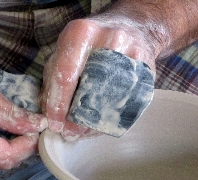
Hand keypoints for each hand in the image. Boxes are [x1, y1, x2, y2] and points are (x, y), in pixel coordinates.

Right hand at [0, 54, 46, 175]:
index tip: (40, 130)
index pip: (6, 157)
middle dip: (21, 146)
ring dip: (10, 147)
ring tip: (17, 127)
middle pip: (1, 162)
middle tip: (33, 127)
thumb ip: (11, 114)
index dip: (28, 145)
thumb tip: (38, 125)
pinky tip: (0, 132)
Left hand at [39, 10, 157, 139]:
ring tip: (86, 131)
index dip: (58, 105)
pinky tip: (104, 122)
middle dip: (77, 118)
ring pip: (112, 100)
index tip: (54, 125)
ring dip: (96, 122)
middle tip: (70, 133)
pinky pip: (130, 103)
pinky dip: (115, 118)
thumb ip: (53, 79)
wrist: (133, 29)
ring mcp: (132, 55)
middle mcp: (109, 39)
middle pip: (90, 90)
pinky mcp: (147, 71)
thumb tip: (49, 114)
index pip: (65, 75)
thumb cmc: (92, 44)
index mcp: (81, 33)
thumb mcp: (66, 52)